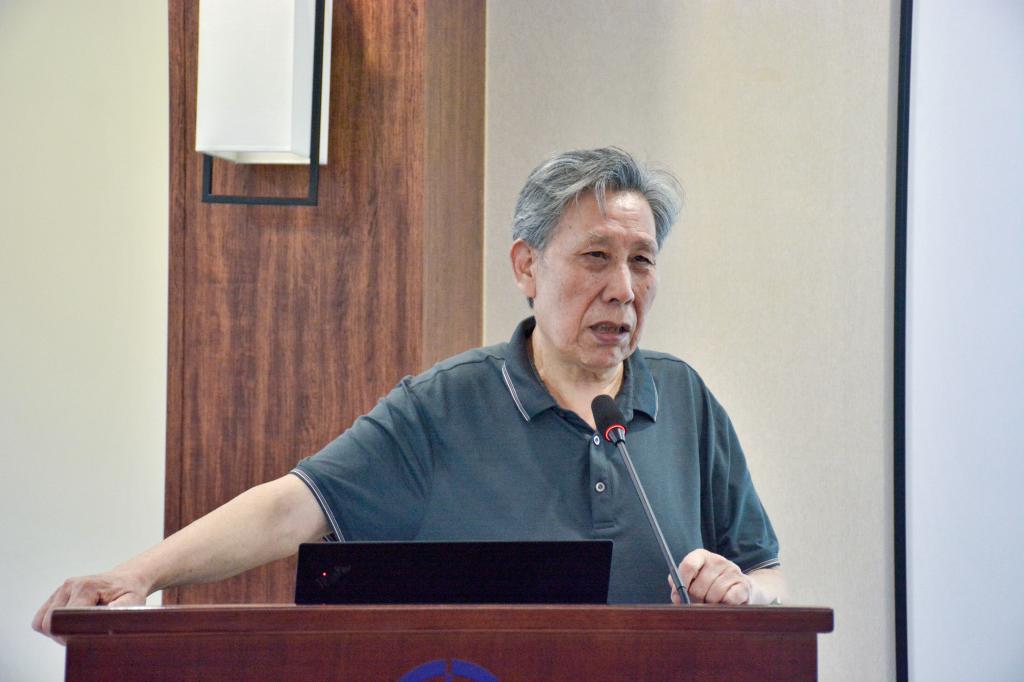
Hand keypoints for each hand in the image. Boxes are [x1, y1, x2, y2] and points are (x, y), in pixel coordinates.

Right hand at [32, 572, 147, 643]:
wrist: (126, 579)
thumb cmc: (130, 592)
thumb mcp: (132, 602)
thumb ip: (118, 612)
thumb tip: (103, 622)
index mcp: (86, 587)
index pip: (62, 619)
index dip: (70, 635)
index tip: (85, 637)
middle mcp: (69, 586)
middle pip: (49, 624)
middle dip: (64, 636)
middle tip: (85, 633)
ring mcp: (61, 590)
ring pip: (42, 623)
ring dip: (57, 632)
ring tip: (80, 627)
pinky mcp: (56, 596)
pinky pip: (40, 620)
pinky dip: (53, 627)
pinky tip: (72, 624)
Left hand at [668, 549, 749, 604]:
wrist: (740, 588)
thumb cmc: (710, 586)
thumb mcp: (693, 582)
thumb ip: (680, 588)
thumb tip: (677, 597)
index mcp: (701, 555)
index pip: (688, 566)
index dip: (682, 584)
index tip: (681, 595)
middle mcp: (718, 560)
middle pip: (698, 587)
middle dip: (695, 600)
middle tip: (698, 603)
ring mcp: (733, 571)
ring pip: (713, 596)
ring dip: (710, 605)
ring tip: (712, 603)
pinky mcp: (744, 585)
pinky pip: (729, 600)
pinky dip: (724, 606)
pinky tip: (724, 604)